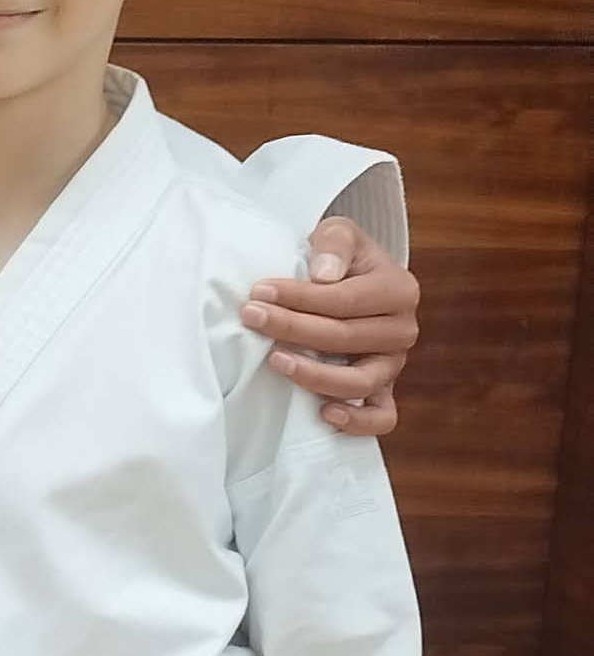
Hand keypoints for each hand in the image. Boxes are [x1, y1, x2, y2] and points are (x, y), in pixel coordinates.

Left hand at [242, 217, 418, 435]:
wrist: (352, 282)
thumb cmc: (340, 260)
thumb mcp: (340, 234)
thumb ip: (334, 243)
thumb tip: (323, 274)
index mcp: (398, 290)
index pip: (343, 300)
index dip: (298, 297)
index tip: (258, 292)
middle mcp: (402, 330)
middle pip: (345, 338)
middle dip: (292, 329)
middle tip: (252, 318)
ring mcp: (394, 364)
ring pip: (361, 381)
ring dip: (315, 375)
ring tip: (275, 361)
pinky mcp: (384, 392)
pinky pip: (381, 417)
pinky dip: (357, 422)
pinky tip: (323, 414)